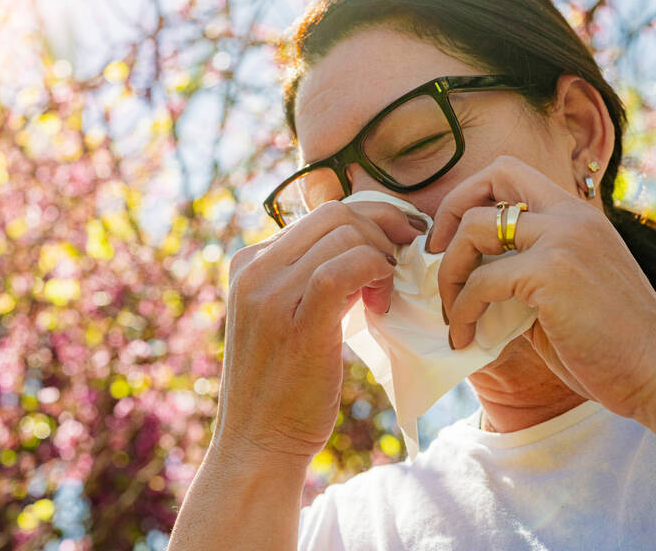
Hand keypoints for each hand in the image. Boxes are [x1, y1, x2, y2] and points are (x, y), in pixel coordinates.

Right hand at [213, 201, 424, 464]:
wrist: (258, 443)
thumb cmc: (282, 385)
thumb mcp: (285, 316)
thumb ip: (310, 278)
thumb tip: (364, 246)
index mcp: (249, 262)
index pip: (320, 213)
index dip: (370, 220)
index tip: (397, 242)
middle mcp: (253, 268)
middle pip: (335, 214)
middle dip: (383, 228)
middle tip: (405, 260)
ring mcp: (270, 292)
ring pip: (345, 234)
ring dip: (382, 255)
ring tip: (386, 294)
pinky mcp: (296, 319)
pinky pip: (348, 265)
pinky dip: (377, 271)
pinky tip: (382, 303)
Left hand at [429, 155, 655, 419]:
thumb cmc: (614, 346)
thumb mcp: (566, 293)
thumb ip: (525, 273)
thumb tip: (471, 280)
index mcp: (578, 216)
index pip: (512, 173)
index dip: (471, 197)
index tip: (452, 242)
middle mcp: (571, 216)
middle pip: (493, 175)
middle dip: (451, 212)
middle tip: (435, 258)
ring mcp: (563, 239)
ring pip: (475, 228)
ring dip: (449, 271)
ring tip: (450, 311)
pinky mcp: (552, 272)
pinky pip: (481, 281)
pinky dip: (462, 310)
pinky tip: (465, 338)